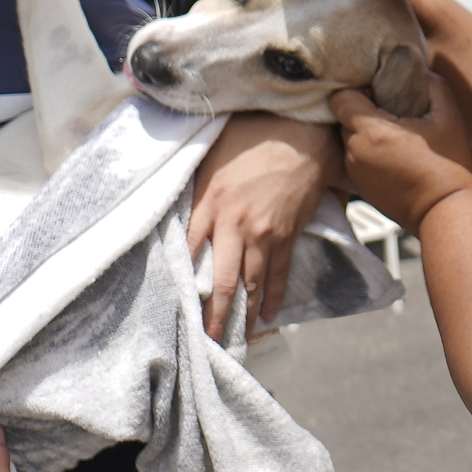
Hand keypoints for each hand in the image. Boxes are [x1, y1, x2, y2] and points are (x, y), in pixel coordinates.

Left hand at [188, 113, 341, 341]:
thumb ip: (196, 189)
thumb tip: (178, 211)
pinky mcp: (287, 233)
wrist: (299, 132)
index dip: (180, 282)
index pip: (187, 251)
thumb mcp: (210, 158)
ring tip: (234, 337)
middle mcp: (233, 224)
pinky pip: (279, 273)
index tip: (172, 305)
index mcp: (208, 203)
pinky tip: (267, 315)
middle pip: (220, 280)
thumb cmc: (250, 137)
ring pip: (250, 283)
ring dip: (242, 313)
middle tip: (205, 339)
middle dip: (213, 314)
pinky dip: (273, 296)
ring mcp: (263, 232)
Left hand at [331, 74, 471, 234]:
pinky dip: (365, 151)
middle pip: (342, 117)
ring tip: (391, 133)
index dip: (356, 89)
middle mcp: (355, 151)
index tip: (379, 91)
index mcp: (372, 130)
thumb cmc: (449, 163)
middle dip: (360, 110)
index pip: (340, 98)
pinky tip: (391, 154)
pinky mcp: (358, 187)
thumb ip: (431, 85)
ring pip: (346, 138)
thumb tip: (417, 70)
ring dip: (362, 131)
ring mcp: (354, 171)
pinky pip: (353, 158)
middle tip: (388, 110)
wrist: (445, 211)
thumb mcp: (448, 116)